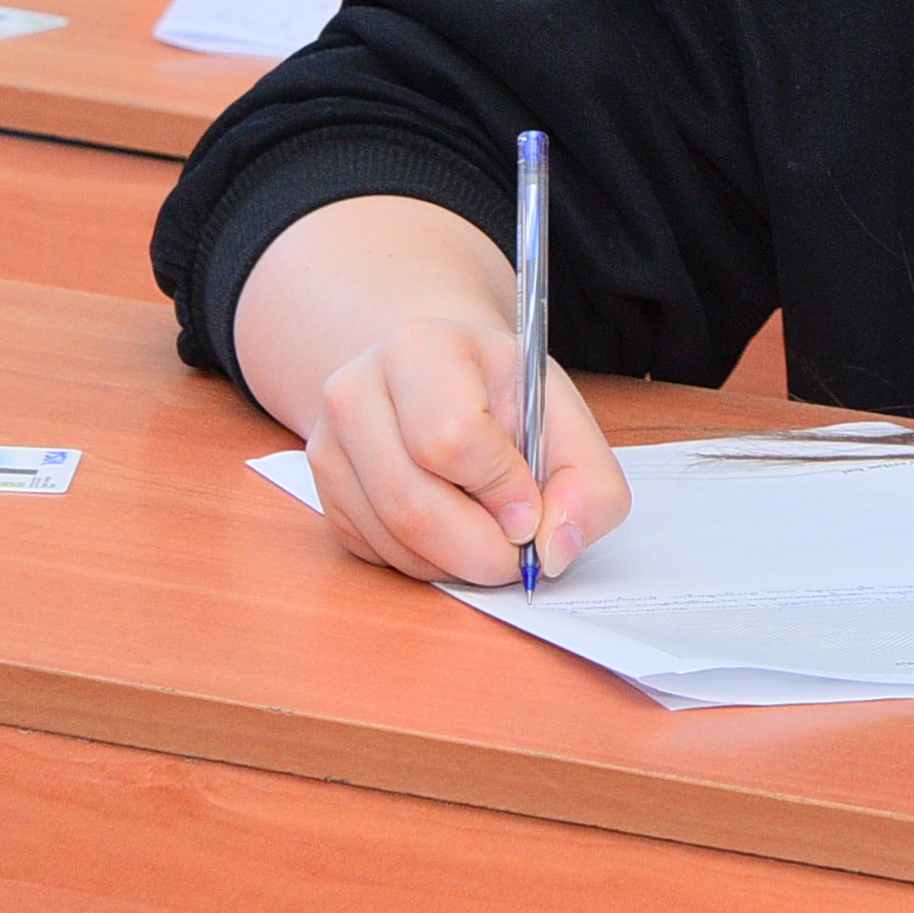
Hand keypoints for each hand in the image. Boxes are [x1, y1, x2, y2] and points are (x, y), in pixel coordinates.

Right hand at [299, 316, 626, 586]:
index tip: (533, 511)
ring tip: (492, 537)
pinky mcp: (325, 494)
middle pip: (412, 503)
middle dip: (480, 548)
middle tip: (519, 554)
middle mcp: (356, 392)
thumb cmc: (502, 396)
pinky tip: (454, 534)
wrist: (437, 378)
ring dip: (455, 561)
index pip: (451, 439)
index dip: (501, 489)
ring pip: (392, 538)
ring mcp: (329, 446)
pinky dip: (427, 563)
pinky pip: (376, 554)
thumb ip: (588, 482)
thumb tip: (555, 551)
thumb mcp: (564, 416)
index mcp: (420, 349)